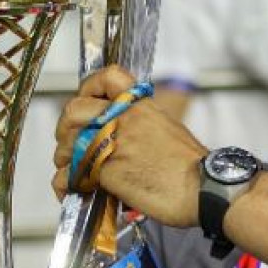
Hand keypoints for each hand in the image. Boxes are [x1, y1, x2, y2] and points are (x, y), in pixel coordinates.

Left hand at [52, 66, 207, 227]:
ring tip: (73, 170)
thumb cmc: (192, 166)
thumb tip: (121, 138)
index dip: (89, 88)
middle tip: (70, 144)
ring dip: (64, 158)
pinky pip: (69, 175)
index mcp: (140, 105)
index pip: (107, 77)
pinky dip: (66, 184)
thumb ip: (140, 125)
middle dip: (65, 128)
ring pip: (66, 142)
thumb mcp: (167, 129)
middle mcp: (123, 119)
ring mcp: (112, 144)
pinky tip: (74, 190)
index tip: (87, 101)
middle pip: (74, 110)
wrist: (204, 189)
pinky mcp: (106, 171)